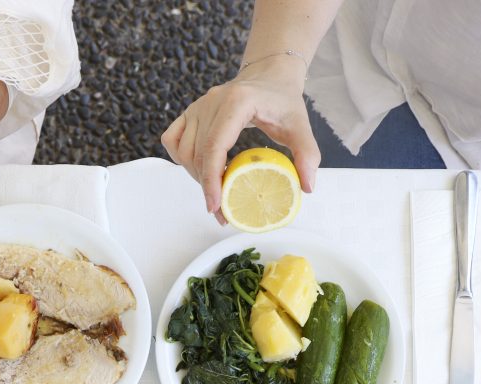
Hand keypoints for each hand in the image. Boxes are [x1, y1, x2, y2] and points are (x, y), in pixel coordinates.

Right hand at [161, 60, 319, 216]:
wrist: (269, 76)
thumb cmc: (282, 100)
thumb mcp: (300, 126)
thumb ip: (307, 154)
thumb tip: (307, 186)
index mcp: (237, 102)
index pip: (214, 146)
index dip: (211, 179)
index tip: (216, 205)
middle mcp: (212, 102)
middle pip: (197, 154)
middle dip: (206, 187)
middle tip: (222, 211)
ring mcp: (198, 106)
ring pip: (183, 151)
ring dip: (196, 176)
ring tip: (215, 192)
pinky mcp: (191, 112)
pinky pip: (172, 140)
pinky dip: (181, 159)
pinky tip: (199, 170)